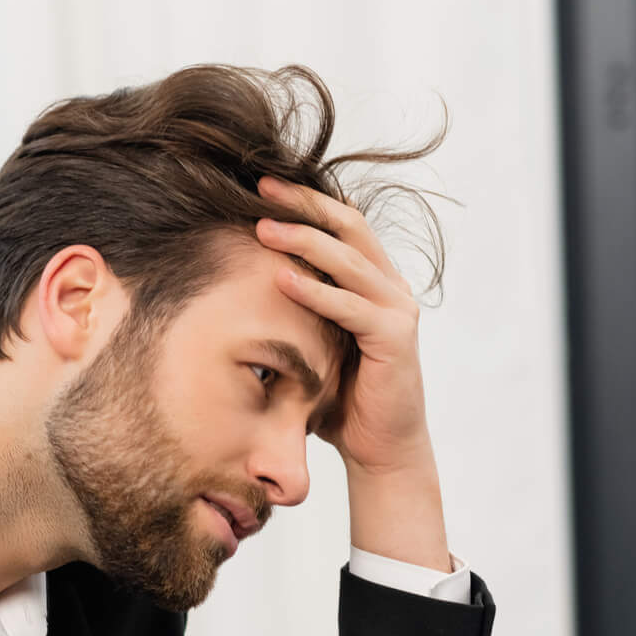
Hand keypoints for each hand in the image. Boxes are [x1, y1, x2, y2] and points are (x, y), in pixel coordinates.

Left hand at [255, 175, 451, 572]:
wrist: (380, 449)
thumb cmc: (342, 398)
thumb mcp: (314, 341)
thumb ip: (295, 309)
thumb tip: (238, 281)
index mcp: (374, 280)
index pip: (342, 223)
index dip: (304, 200)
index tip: (258, 186)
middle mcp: (391, 287)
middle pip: (348, 226)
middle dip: (302, 204)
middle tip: (259, 188)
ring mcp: (397, 310)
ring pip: (350, 260)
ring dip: (304, 240)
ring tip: (261, 228)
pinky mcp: (395, 339)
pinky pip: (352, 307)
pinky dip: (317, 291)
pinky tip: (282, 279)